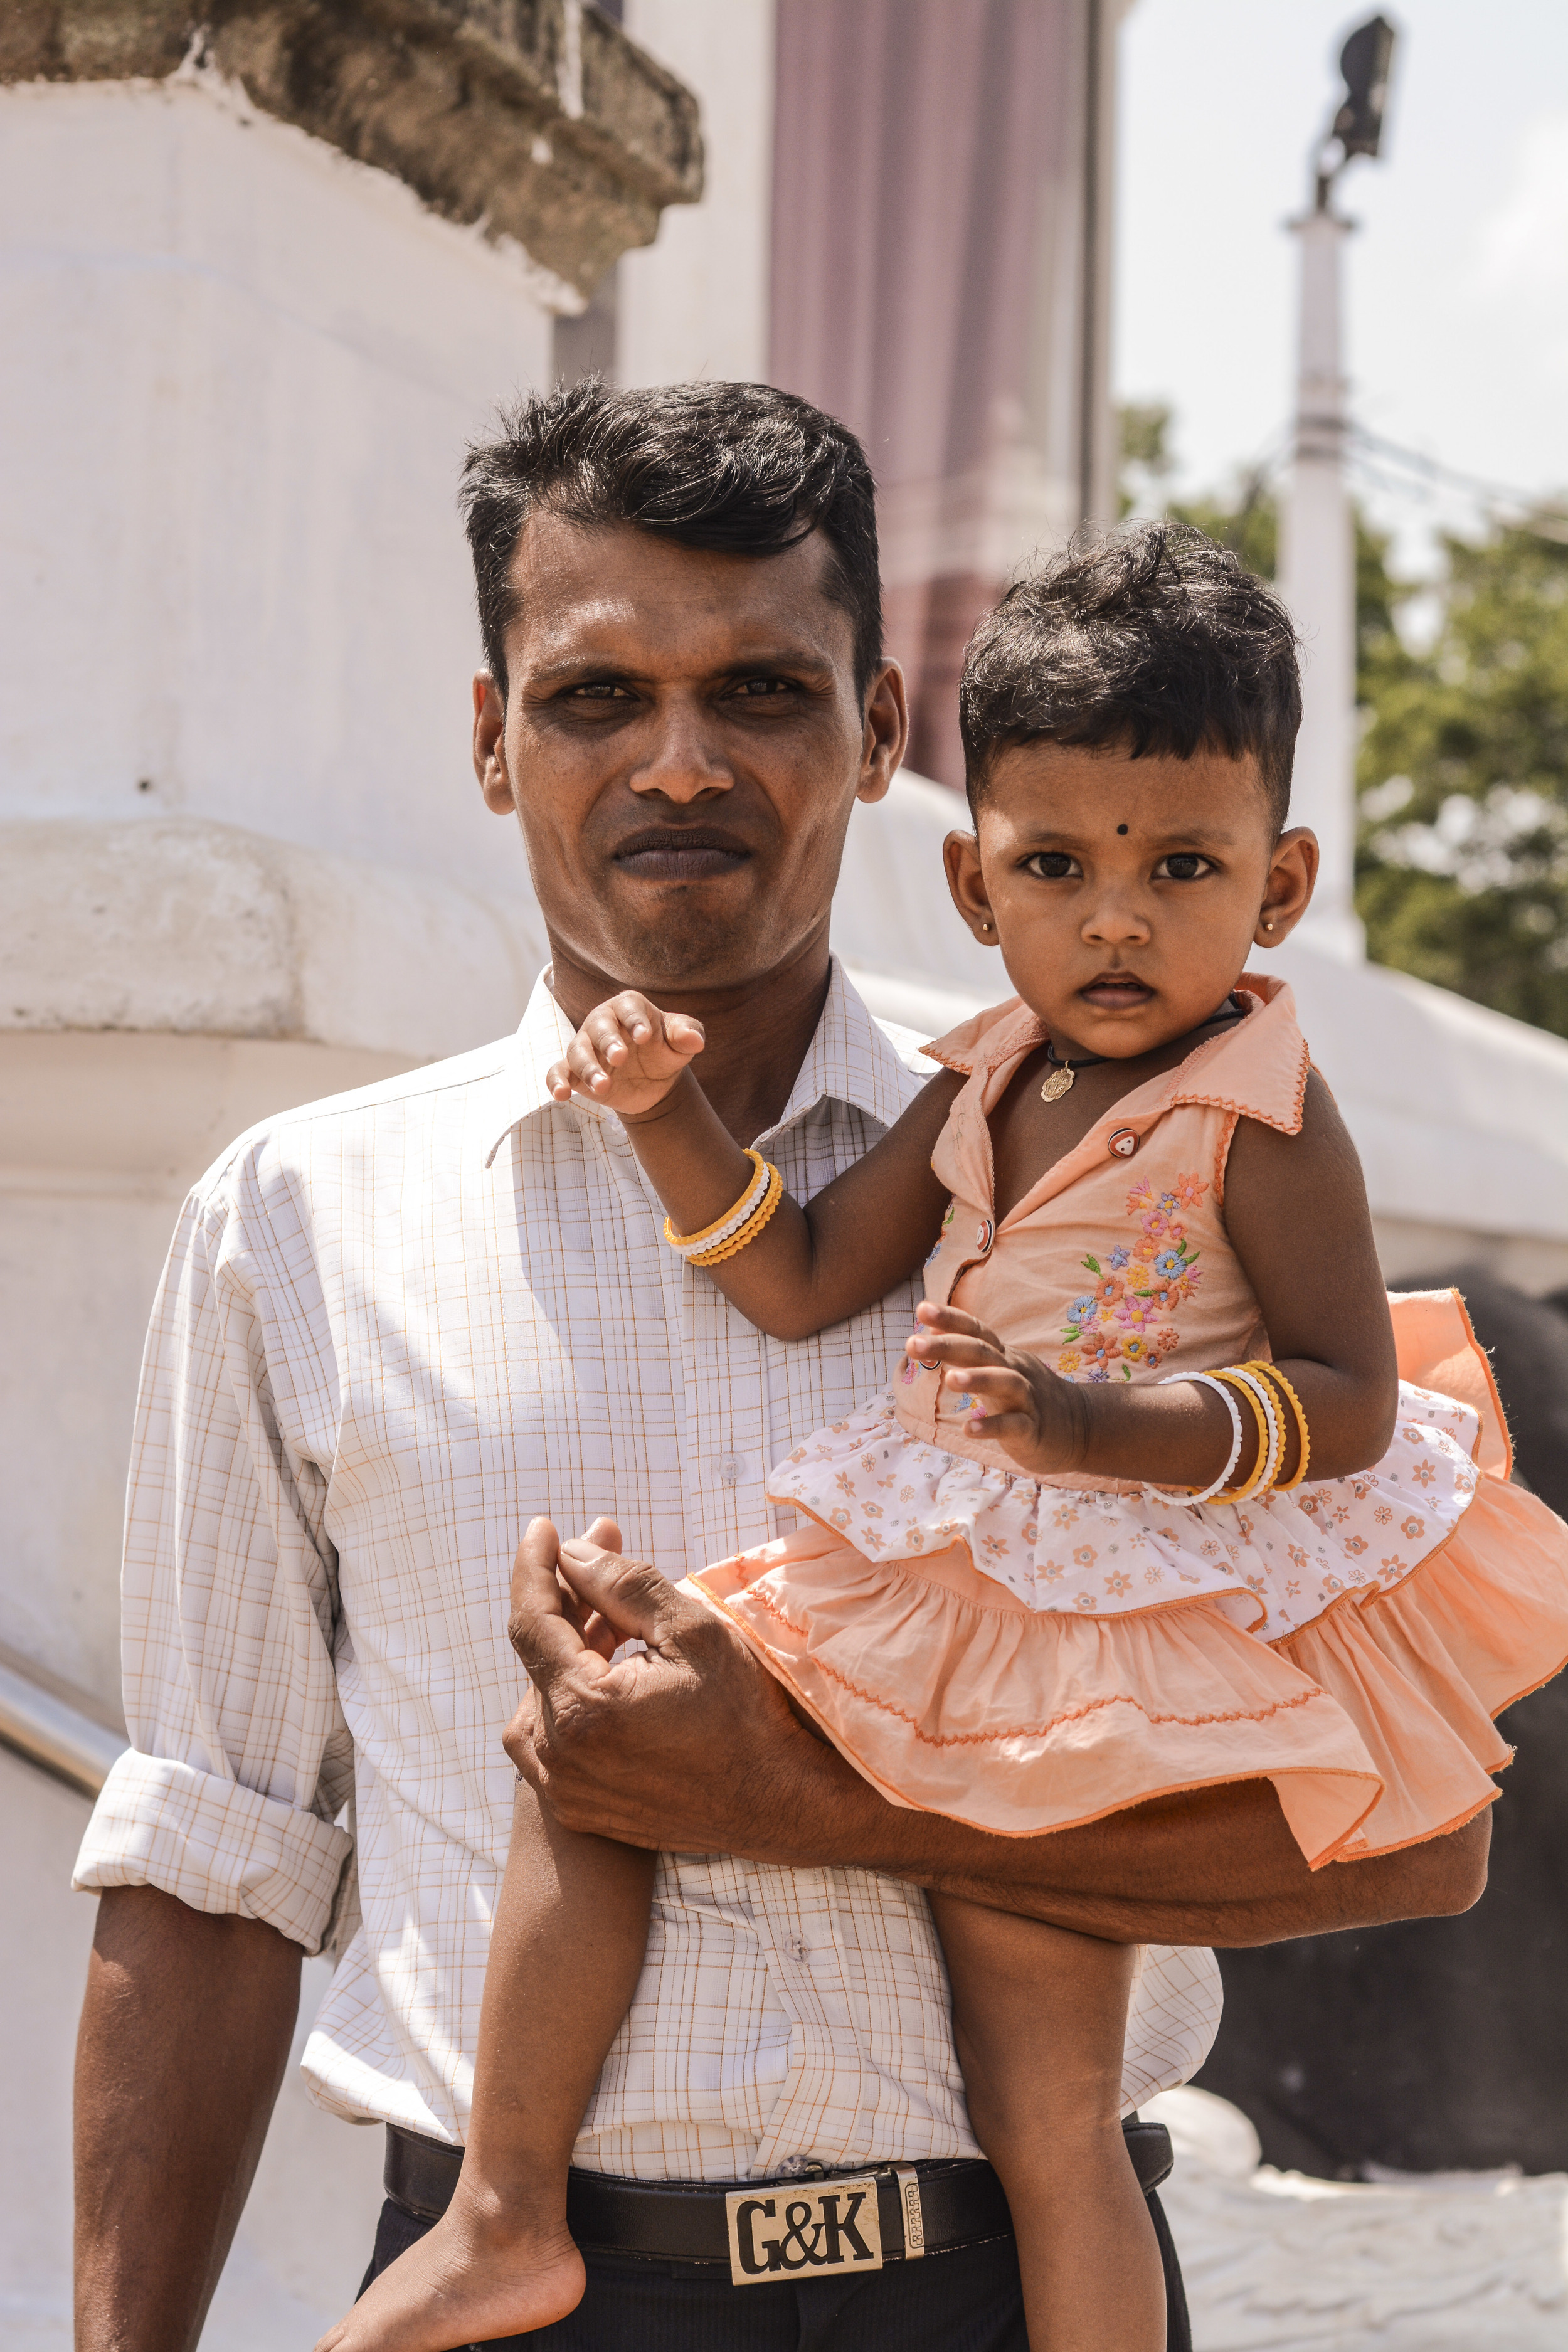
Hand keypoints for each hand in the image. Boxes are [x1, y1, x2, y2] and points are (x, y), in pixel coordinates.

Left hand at [503, 1516, 827, 1849]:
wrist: (782, 1803)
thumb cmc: (747, 1714)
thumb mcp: (694, 1631)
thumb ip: (623, 1585)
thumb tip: (570, 1552)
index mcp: (583, 1710)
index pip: (531, 1622)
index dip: (533, 1566)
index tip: (542, 1527)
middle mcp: (561, 1758)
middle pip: (538, 1656)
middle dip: (566, 1596)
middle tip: (601, 1552)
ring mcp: (567, 1790)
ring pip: (540, 1697)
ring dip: (567, 1649)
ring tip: (614, 1618)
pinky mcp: (581, 1808)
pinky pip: (550, 1741)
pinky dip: (567, 1697)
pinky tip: (608, 1670)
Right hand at [546, 991, 704, 1118]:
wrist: (653, 1082)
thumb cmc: (665, 1051)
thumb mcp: (681, 1043)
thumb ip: (688, 1035)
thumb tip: (695, 1040)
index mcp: (628, 1008)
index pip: (628, 1007)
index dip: (635, 1019)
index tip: (646, 1037)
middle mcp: (602, 1023)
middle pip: (599, 1027)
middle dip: (608, 1041)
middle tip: (620, 1057)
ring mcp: (586, 1047)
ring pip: (578, 1052)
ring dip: (588, 1068)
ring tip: (604, 1086)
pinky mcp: (575, 1071)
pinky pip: (558, 1072)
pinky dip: (556, 1081)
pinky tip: (561, 1095)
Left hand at [905, 1302, 1088, 1475]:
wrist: (1081, 1428)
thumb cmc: (1026, 1396)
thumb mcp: (998, 1369)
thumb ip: (966, 1353)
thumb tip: (928, 1331)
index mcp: (1003, 1355)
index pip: (976, 1330)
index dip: (950, 1318)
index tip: (921, 1308)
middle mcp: (1015, 1371)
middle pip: (982, 1352)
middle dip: (947, 1345)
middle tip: (912, 1343)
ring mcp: (1027, 1400)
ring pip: (1005, 1382)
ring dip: (977, 1379)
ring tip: (950, 1380)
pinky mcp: (1033, 1430)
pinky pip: (1013, 1426)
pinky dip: (991, 1426)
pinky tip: (969, 1430)